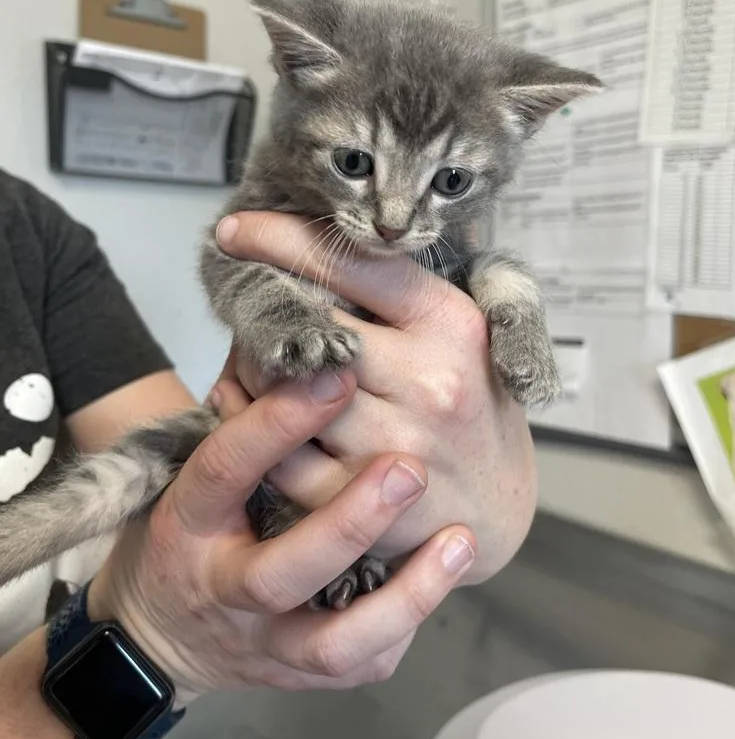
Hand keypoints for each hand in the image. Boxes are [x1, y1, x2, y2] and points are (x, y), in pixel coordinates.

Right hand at [87, 371, 475, 702]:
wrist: (167, 626)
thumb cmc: (197, 519)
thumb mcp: (195, 460)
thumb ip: (244, 410)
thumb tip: (303, 330)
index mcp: (188, 520)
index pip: (226, 469)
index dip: (276, 424)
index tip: (335, 374)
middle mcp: (221, 589)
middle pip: (279, 574)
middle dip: (347, 523)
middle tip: (408, 466)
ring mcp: (263, 644)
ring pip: (332, 644)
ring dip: (402, 595)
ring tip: (459, 540)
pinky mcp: (301, 673)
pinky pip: (363, 662)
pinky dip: (405, 621)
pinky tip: (444, 573)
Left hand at [215, 212, 536, 584]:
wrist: (499, 508)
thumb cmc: (469, 405)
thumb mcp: (460, 334)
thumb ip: (396, 293)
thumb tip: (304, 248)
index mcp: (451, 324)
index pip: (353, 264)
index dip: (281, 238)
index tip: (231, 229)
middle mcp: (430, 380)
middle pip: (310, 327)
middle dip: (261, 312)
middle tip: (240, 308)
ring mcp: (399, 447)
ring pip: (285, 394)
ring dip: (251, 372)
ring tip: (249, 362)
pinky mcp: (370, 508)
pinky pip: (281, 462)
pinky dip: (251, 431)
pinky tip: (244, 410)